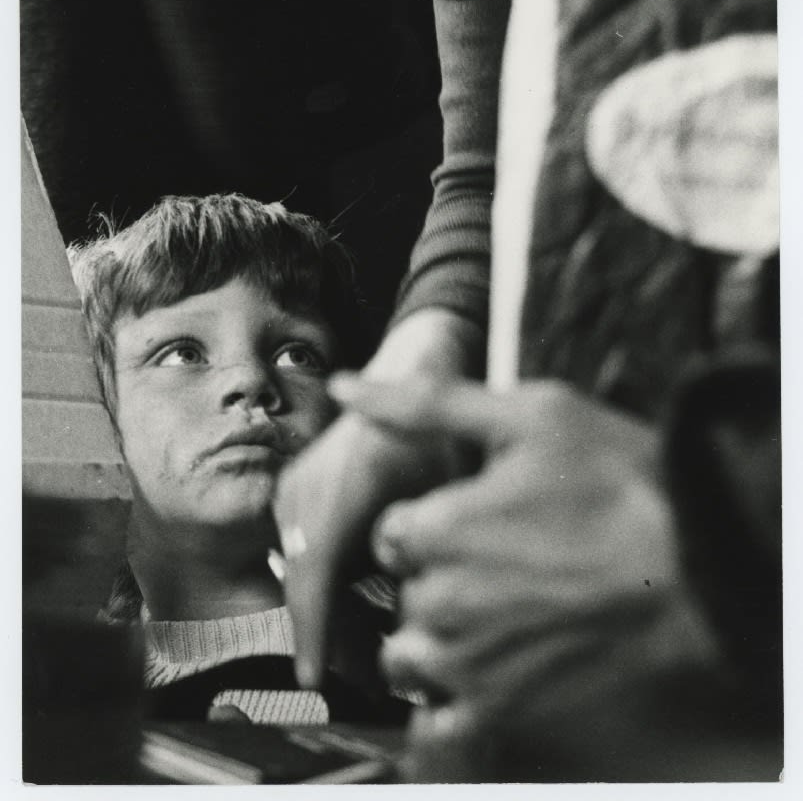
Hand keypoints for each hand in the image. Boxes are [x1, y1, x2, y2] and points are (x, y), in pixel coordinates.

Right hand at [274, 308, 483, 687]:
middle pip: (307, 587)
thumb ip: (427, 550)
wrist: (416, 368)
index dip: (315, 632)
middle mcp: (305, 489)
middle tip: (385, 685)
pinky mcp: (295, 499)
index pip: (315, 574)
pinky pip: (309, 560)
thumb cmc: (445, 428)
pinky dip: (337, 592)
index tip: (313, 682)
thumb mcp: (448, 486)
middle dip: (339, 641)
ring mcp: (294, 492)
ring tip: (388, 655)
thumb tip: (413, 624)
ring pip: (307, 579)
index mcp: (341, 484)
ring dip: (340, 618)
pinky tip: (376, 613)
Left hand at [333, 377, 725, 780]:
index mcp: (436, 526)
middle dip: (438, 578)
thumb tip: (345, 389)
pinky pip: (440, 722)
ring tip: (498, 615)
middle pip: (405, 593)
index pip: (391, 533)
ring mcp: (470, 663)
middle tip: (501, 564)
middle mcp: (439, 600)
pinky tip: (491, 667)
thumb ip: (427, 404)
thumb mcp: (529, 414)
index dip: (430, 522)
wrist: (702, 567)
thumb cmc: (620, 482)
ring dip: (438, 639)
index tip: (473, 520)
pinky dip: (451, 702)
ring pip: (412, 658)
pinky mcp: (505, 710)